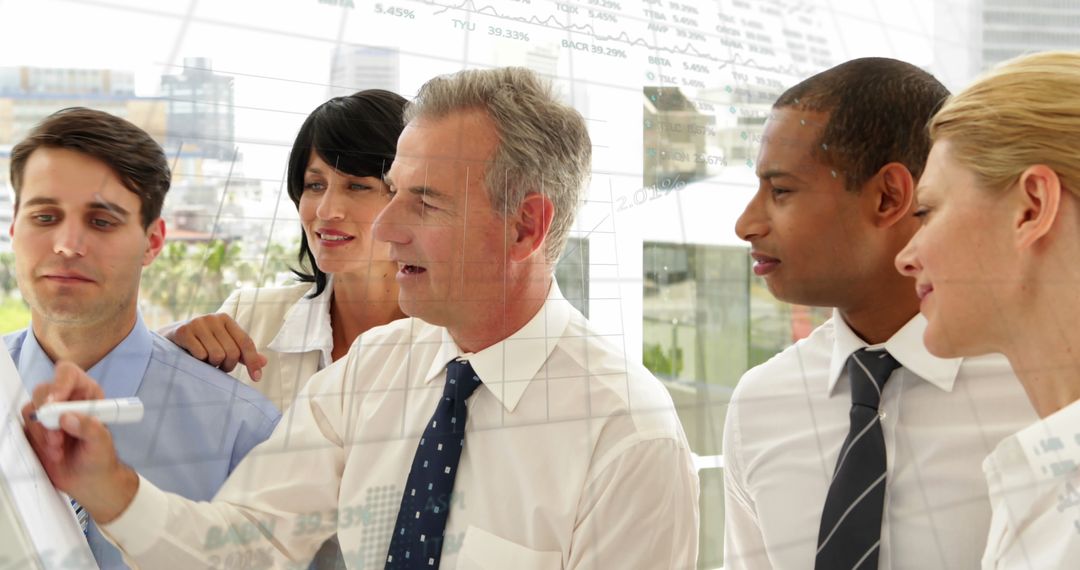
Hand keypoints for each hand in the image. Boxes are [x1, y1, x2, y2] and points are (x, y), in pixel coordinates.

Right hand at [21, 361, 138, 523]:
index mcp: (86, 394)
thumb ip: (90, 428)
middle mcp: (65, 400)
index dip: (59, 383)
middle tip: (57, 437)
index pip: (68, 373)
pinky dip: (36, 442)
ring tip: (59, 449)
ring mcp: (48, 415)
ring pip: (31, 411)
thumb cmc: (100, 458)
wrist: (89, 481)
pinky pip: (26, 429)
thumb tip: (68, 417)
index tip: (55, 403)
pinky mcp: (35, 431)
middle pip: (43, 391)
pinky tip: (53, 453)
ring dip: (43, 433)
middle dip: (47, 416)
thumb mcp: (102, 443)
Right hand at [167, 313, 266, 379]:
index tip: (256, 378)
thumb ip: (243, 354)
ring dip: (211, 364)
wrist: (170, 339)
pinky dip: (199, 361)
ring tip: (204, 360)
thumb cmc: (202, 343)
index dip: (253, 362)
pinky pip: (200, 354)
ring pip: (217, 355)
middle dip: (226, 365)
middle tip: (217, 366)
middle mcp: (213, 318)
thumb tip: (264, 362)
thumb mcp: (224, 345)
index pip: (246, 342)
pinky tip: (193, 356)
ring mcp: (197, 322)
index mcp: (226, 319)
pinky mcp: (183, 331)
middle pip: (232, 352)